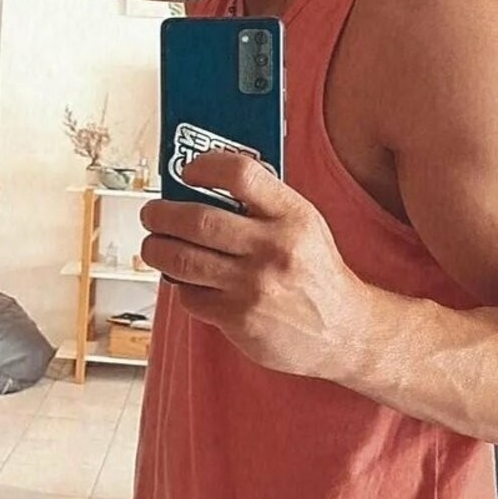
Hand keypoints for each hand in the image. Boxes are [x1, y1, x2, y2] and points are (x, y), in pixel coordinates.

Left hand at [139, 151, 369, 376]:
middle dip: (161, 214)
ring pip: (182, 259)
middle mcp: (274, 249)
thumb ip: (264, 203)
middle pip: (197, 219)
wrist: (345, 332)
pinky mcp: (239, 319)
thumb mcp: (306, 225)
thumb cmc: (316, 273)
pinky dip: (181, 285)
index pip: (241, 174)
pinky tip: (189, 280)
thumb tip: (204, 183)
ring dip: (156, 249)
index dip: (204, 166)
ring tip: (154, 244)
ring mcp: (255, 287)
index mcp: (294, 216)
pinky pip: (191, 295)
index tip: (187, 172)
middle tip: (152, 214)